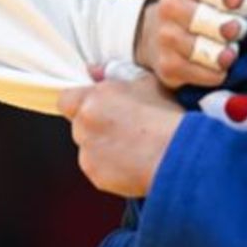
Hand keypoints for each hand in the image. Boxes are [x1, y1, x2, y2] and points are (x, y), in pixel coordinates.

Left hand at [58, 72, 184, 197]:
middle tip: (123, 129)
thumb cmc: (166, 116)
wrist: (179, 155)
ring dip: (102, 148)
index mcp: (93, 98)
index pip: (66, 100)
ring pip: (88, 148)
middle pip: (79, 125)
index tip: (97, 108)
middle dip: (95, 126)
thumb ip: (115, 73)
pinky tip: (133, 164)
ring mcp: (88, 152)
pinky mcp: (95, 175)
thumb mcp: (145, 82)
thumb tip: (93, 70)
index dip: (80, 104)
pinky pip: (97, 169)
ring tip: (133, 148)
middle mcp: (84, 124)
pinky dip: (110, 168)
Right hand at [135, 0, 246, 88]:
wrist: (157, 36)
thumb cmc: (200, 11)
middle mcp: (170, 7)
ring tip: (231, 52)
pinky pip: (203, 73)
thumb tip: (244, 3)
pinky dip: (217, 73)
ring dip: (224, 54)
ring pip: (204, 49)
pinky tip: (221, 69)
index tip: (238, 1)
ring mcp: (166, 37)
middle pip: (205, 19)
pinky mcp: (168, 66)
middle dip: (228, 27)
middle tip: (237, 31)